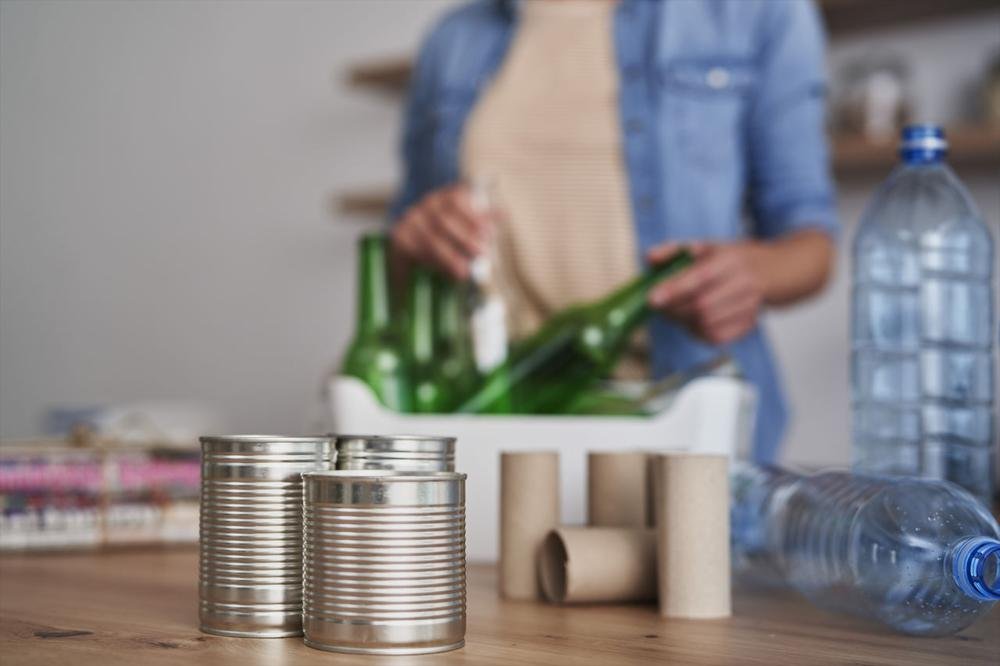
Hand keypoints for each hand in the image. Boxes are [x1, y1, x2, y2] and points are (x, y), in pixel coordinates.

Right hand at [391, 185, 492, 279]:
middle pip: (444, 220)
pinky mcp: (399, 238)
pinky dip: (433, 262)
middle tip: (481, 254)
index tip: (490, 233)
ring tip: (464, 271)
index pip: (457, 200)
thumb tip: (502, 214)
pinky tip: (444, 271)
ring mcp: (410, 220)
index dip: (474, 216)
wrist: (414, 256)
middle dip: (465, 238)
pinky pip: (416, 250)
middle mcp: (426, 205)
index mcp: (445, 197)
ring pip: (431, 238)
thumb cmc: (448, 239)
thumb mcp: (467, 227)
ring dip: (450, 256)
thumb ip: (482, 220)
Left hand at [647, 242, 765, 344]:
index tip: (652, 299)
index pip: (700, 277)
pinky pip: (716, 337)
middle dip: (674, 309)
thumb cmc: (735, 258)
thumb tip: (650, 258)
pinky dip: (697, 332)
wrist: (779, 270)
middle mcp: (744, 284)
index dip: (675, 290)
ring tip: (675, 311)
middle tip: (658, 305)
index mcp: (731, 260)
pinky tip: (692, 321)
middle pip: (702, 306)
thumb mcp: (709, 245)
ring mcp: (750, 307)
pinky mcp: (750, 325)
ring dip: (683, 321)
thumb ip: (675, 249)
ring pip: (707, 324)